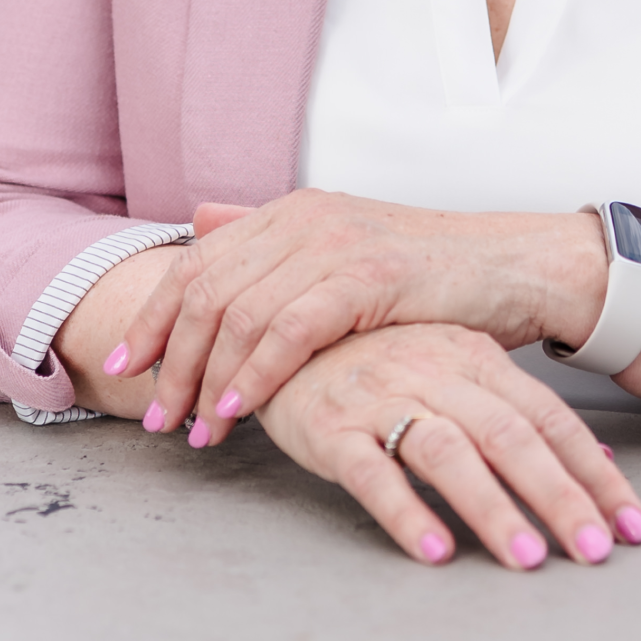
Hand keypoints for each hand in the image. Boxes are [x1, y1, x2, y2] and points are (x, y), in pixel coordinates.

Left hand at [106, 190, 605, 431]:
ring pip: (238, 313)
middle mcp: (305, 217)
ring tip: (195, 430)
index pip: (196, 260)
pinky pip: (289, 330)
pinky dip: (254, 374)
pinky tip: (240, 411)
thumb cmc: (432, 277)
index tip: (125, 367)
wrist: (516, 267)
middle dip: (170, 359)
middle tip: (156, 415)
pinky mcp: (367, 275)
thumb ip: (273, 242)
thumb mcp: (345, 254)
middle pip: (205, 289)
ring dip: (206, 379)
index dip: (153, 316)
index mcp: (292, 210)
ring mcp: (335, 242)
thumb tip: (201, 222)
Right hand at [254, 324, 640, 570]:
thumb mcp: (459, 370)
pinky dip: (406, 511)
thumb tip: (600, 460)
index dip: (596, 473)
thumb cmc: (380, 357)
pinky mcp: (332, 429)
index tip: (632, 525)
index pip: (551, 419)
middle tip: (596, 552)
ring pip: (450, 453)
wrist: (283, 328)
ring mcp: (384, 398)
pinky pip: (373, 473)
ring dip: (493, 509)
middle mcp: (438, 374)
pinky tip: (435, 551)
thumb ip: (523, 414)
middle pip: (513, 437)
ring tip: (527, 560)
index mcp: (476, 358)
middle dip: (560, 497)